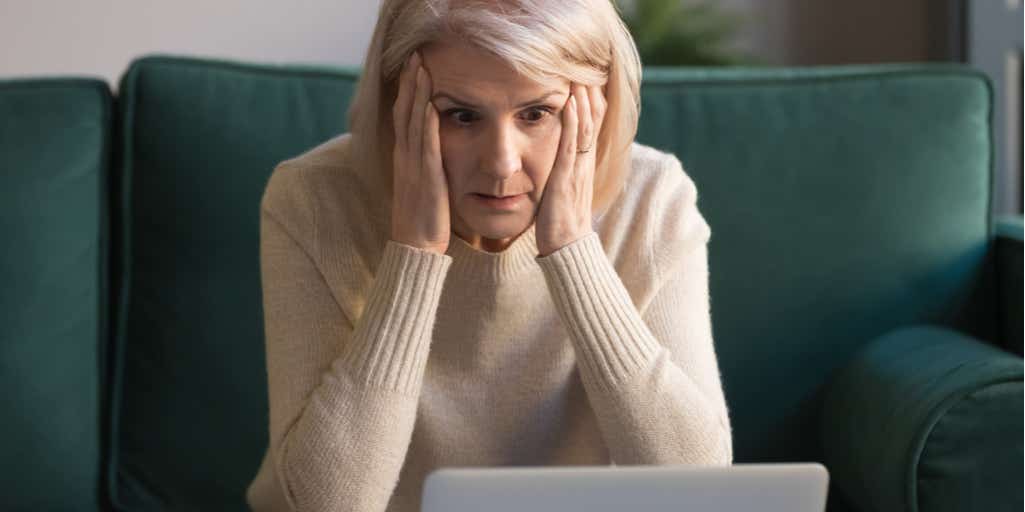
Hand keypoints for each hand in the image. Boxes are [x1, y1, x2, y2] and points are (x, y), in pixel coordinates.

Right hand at [390, 51, 450, 254]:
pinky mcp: (426, 178)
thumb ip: (426, 166)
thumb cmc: (424, 221)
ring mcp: (414, 167)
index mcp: (405, 158)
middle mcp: (406, 158)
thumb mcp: (423, 186)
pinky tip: (432, 105)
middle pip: (405, 112)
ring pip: (414, 123)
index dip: (407, 91)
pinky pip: (426, 146)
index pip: (404, 117)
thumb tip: (433, 150)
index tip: (414, 68)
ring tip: (422, 69)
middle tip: (416, 55)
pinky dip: (428, 124)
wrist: (416, 247)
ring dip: (418, 94)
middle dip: (411, 83)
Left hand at [536, 83, 606, 256]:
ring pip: (584, 126)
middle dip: (590, 93)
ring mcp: (577, 169)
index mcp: (583, 166)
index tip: (586, 79)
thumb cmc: (562, 224)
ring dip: (582, 98)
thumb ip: (564, 175)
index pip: (591, 126)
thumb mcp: (564, 192)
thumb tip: (559, 165)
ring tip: (579, 73)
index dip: (591, 102)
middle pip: (593, 120)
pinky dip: (572, 120)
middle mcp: (584, 163)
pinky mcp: (566, 177)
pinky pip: (571, 142)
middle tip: (586, 66)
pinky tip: (570, 101)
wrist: (567, 249)